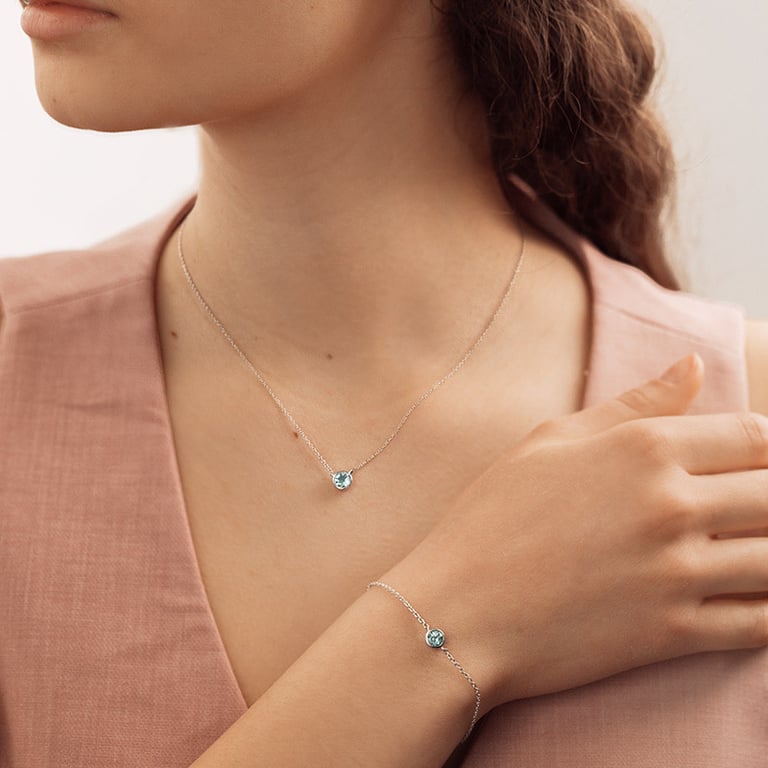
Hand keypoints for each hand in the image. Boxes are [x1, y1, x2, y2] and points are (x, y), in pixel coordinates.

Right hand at [380, 352, 767, 713]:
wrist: (460, 608)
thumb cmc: (493, 516)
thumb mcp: (550, 440)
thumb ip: (634, 403)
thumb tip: (695, 367)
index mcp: (642, 447)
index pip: (755, 436)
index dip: (765, 446)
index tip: (751, 460)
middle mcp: (671, 505)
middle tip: (747, 507)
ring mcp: (675, 573)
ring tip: (747, 548)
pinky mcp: (673, 635)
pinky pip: (760, 624)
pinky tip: (749, 598)